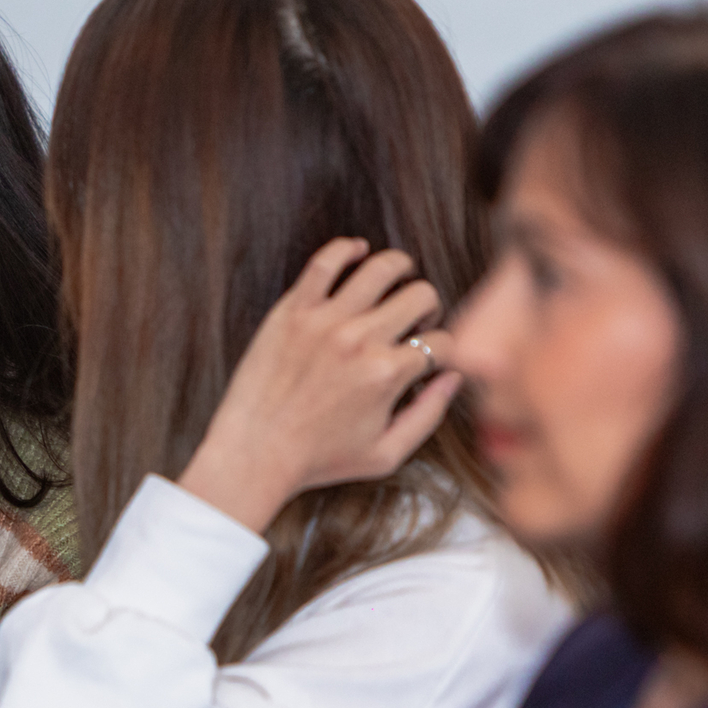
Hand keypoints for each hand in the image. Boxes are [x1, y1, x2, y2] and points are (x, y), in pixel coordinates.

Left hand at [176, 238, 462, 533]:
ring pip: (381, 269)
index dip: (446, 351)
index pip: (442, 343)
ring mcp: (325, 320)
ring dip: (400, 269)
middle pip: (420, 296)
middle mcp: (360, 340)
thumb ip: (429, 415)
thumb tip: (454, 377)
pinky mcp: (292, 310)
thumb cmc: (319, 460)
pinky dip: (347, 248)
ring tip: (398, 279)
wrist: (253, 453)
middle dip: (428, 308)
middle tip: (415, 321)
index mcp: (387, 374)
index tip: (432, 357)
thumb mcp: (386, 453)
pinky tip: (358, 251)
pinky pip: (325, 261)